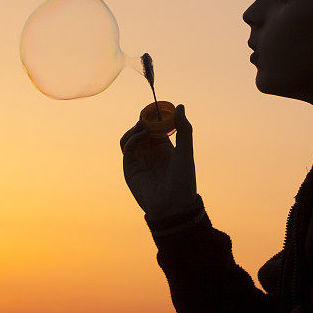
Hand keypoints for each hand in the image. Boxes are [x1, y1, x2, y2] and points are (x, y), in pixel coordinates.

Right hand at [119, 104, 197, 219]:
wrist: (173, 206)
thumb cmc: (183, 180)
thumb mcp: (185, 152)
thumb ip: (184, 129)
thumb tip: (180, 106)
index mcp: (164, 147)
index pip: (155, 126)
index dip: (155, 116)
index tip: (157, 107)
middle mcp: (150, 152)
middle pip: (141, 129)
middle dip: (144, 120)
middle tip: (148, 114)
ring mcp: (139, 159)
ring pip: (130, 137)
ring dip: (136, 128)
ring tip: (144, 124)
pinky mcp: (130, 167)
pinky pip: (127, 147)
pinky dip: (133, 138)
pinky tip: (142, 135)